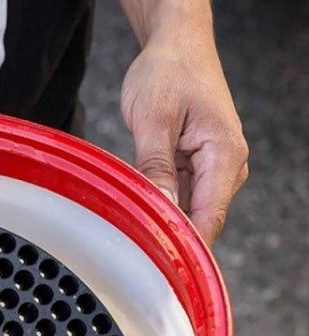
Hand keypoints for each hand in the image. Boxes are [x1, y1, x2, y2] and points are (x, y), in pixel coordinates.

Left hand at [119, 19, 247, 245]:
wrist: (177, 47)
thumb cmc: (168, 72)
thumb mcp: (153, 118)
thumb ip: (156, 167)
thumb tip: (160, 211)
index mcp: (225, 155)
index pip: (208, 218)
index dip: (184, 247)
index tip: (156, 267)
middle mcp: (226, 167)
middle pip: (200, 222)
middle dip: (170, 239)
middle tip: (132, 255)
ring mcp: (213, 170)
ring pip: (188, 214)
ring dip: (162, 223)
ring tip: (130, 232)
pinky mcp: (198, 169)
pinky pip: (179, 199)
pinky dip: (160, 207)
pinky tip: (138, 212)